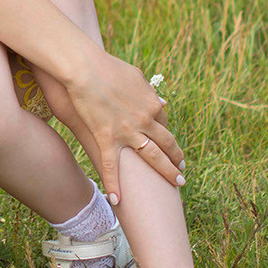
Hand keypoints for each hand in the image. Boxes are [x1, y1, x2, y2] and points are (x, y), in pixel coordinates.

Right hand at [62, 50, 184, 204]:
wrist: (84, 67)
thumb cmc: (107, 66)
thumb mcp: (135, 76)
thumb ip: (149, 91)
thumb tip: (161, 102)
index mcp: (152, 103)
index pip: (165, 122)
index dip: (168, 135)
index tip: (170, 144)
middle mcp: (145, 120)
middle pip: (167, 143)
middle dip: (177, 158)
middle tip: (182, 171)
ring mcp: (127, 131)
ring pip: (152, 157)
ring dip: (166, 171)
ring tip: (176, 183)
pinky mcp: (106, 138)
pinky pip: (112, 166)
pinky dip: (114, 184)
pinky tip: (117, 200)